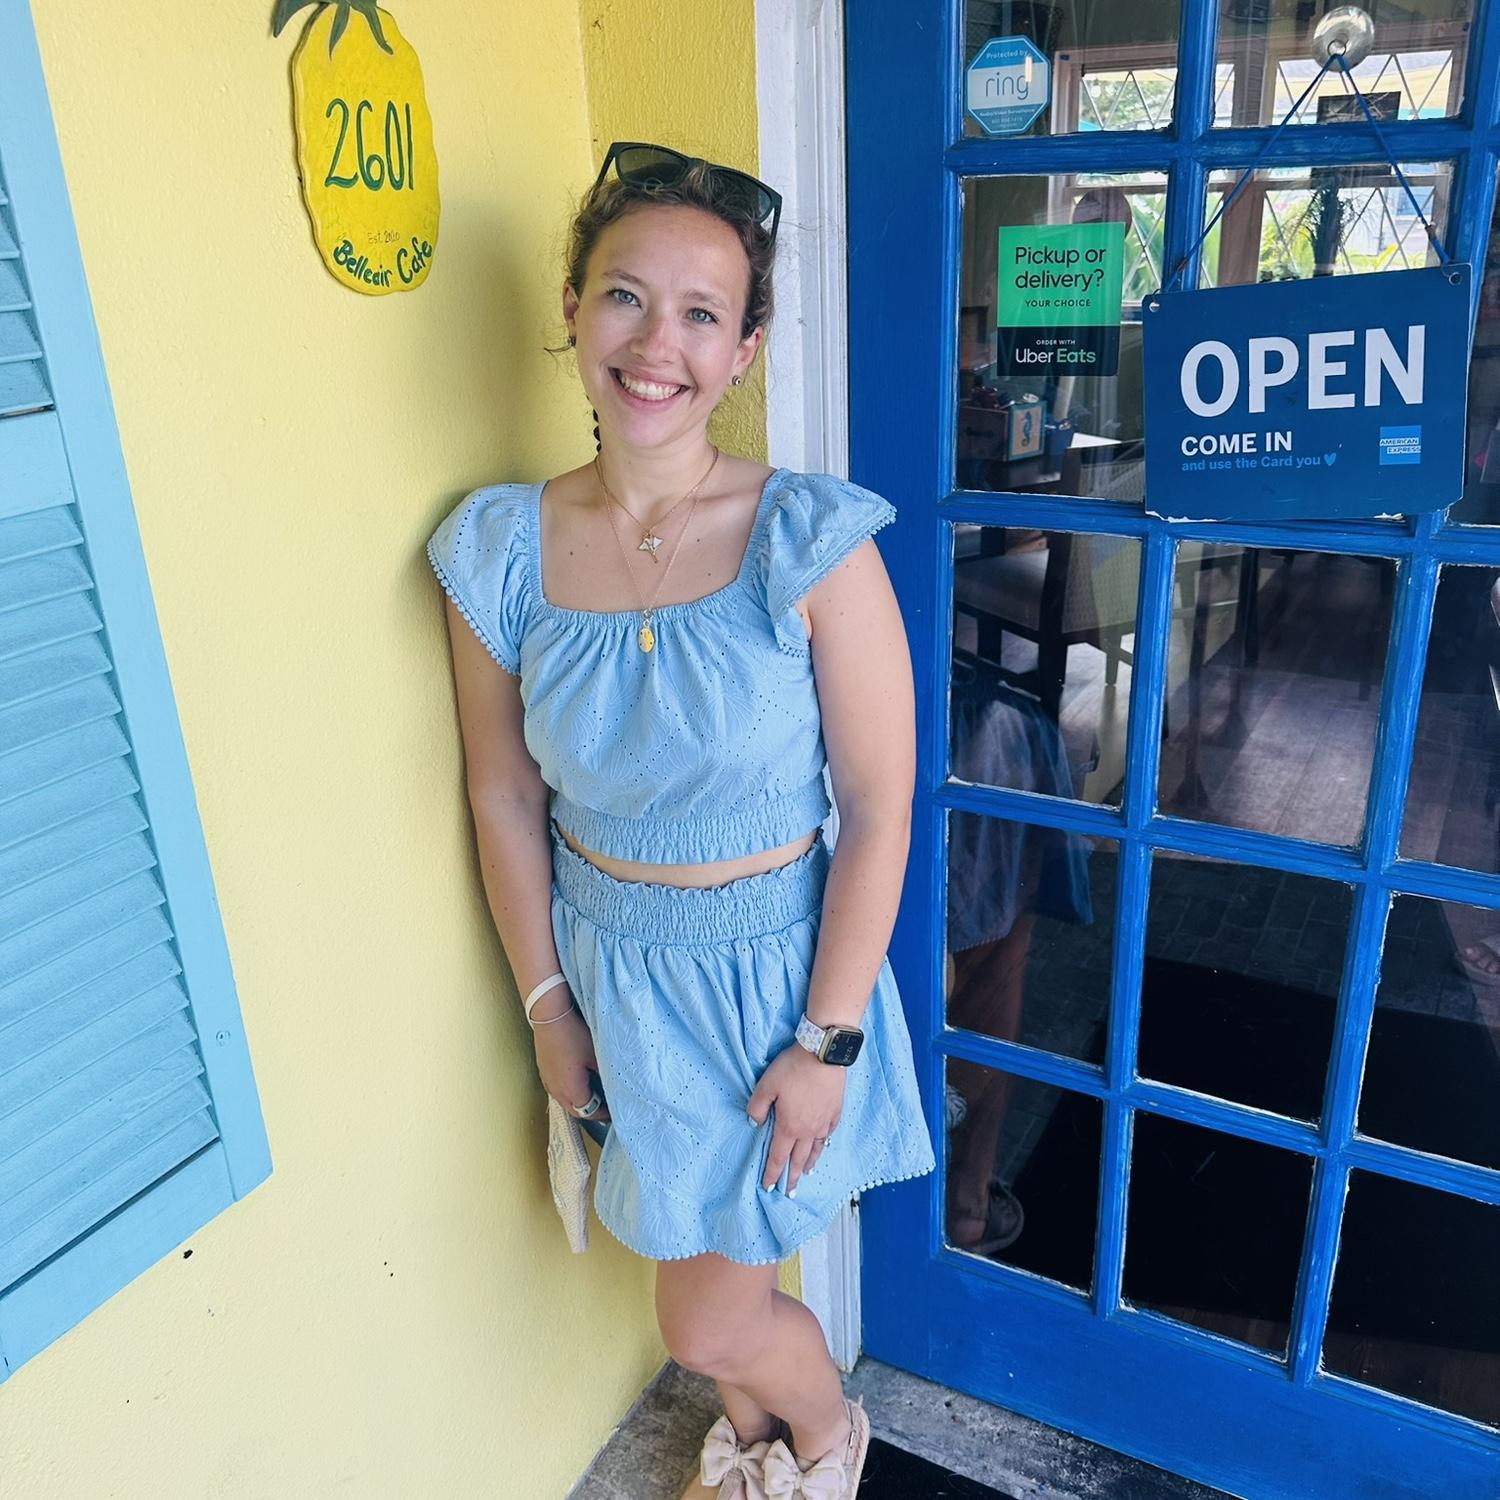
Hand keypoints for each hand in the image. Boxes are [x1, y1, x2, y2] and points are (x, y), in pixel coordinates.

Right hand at [532, 1004, 611, 1123]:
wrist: (549, 1016)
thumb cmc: (574, 1034)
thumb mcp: (596, 1055)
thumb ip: (605, 1075)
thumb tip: (615, 1086)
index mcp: (571, 1091)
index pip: (590, 1112)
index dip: (604, 1114)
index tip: (614, 1111)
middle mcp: (556, 1091)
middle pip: (576, 1110)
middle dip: (591, 1110)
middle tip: (605, 1105)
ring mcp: (548, 1081)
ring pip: (565, 1100)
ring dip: (579, 1101)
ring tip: (594, 1093)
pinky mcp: (544, 1072)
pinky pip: (558, 1089)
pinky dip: (569, 1091)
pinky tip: (577, 1080)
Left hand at [747, 1044, 844, 1195]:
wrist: (823, 1054)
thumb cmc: (792, 1068)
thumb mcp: (766, 1085)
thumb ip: (757, 1107)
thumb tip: (754, 1124)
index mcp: (788, 1127)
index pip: (777, 1156)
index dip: (772, 1173)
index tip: (769, 1187)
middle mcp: (807, 1130)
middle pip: (798, 1159)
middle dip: (792, 1177)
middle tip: (790, 1192)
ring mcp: (823, 1122)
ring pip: (815, 1149)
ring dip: (809, 1164)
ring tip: (807, 1174)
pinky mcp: (835, 1112)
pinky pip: (828, 1134)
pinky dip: (824, 1144)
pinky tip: (823, 1145)